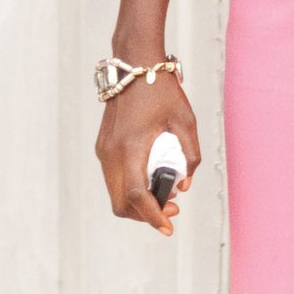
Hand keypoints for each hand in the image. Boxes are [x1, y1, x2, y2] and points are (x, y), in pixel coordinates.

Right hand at [95, 74, 201, 235]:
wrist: (133, 65)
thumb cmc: (161, 90)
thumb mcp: (186, 120)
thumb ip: (190, 155)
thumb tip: (184, 186)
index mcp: (131, 147)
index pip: (136, 195)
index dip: (152, 216)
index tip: (168, 227)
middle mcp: (111, 153)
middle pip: (121, 204)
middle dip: (145, 215)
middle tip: (172, 210)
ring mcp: (103, 151)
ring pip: (114, 194)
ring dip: (137, 203)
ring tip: (165, 195)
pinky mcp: (103, 147)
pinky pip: (113, 179)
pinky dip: (130, 188)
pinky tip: (151, 180)